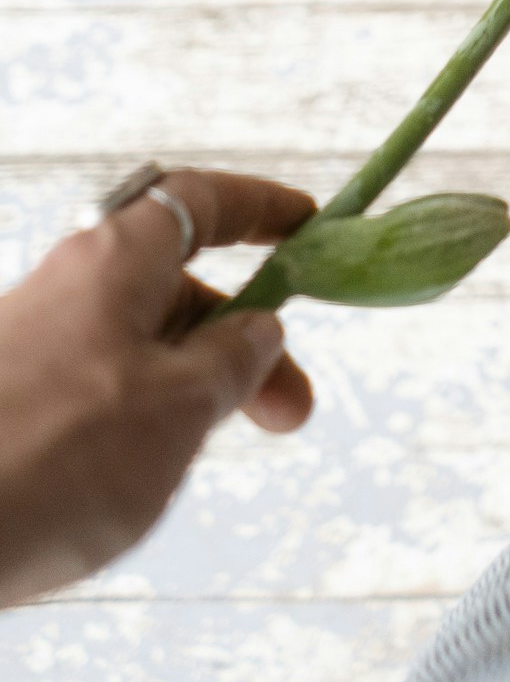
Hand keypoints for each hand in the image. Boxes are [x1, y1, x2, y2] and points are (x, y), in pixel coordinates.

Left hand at [0, 170, 316, 608]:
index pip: (200, 201)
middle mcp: (68, 288)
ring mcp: (29, 347)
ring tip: (202, 456)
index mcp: (114, 260)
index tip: (307, 226)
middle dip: (242, 337)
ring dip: (190, 386)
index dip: (260, 208)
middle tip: (288, 408)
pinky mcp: (5, 406)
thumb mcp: (180, 406)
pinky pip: (92, 390)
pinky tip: (134, 480)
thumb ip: (232, 362)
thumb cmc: (54, 455)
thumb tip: (258, 331)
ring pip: (133, 345)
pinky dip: (137, 417)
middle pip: (172, 285)